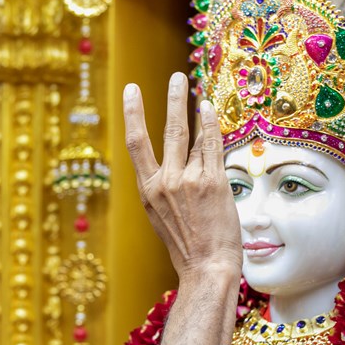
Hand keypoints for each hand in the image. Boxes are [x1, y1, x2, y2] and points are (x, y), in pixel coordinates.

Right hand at [123, 73, 241, 281]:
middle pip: (169, 130)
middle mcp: (167, 182)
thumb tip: (181, 156)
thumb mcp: (163, 215)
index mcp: (148, 190)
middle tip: (176, 77)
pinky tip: (210, 109)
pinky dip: (212, 125)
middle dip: (172, 99)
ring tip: (195, 87)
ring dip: (194, 108)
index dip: (133, 113)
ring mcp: (191, 181)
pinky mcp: (214, 183)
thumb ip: (166, 185)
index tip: (130, 90)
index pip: (137, 144)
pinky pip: (213, 146)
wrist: (206, 267)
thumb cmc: (187, 245)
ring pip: (194, 136)